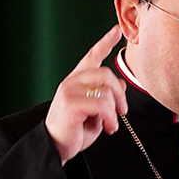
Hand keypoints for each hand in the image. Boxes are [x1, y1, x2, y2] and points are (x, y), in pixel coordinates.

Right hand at [45, 25, 128, 164]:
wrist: (56, 147)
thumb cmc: (74, 131)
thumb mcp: (96, 112)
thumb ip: (107, 97)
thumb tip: (122, 84)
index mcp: (78, 80)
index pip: (92, 55)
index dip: (105, 42)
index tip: (117, 31)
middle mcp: (72, 81)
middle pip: (106, 73)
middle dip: (120, 94)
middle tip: (123, 112)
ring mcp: (69, 90)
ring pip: (106, 89)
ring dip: (115, 109)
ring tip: (111, 124)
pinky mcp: (70, 103)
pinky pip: (101, 104)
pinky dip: (110, 118)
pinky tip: (107, 127)